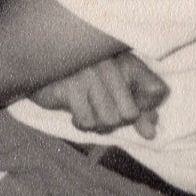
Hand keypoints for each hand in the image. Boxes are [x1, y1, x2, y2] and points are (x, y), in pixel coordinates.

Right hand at [31, 50, 169, 139]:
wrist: (38, 65)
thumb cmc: (83, 78)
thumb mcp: (116, 90)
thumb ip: (138, 111)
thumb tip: (150, 134)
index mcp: (127, 61)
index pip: (157, 90)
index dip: (148, 107)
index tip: (134, 105)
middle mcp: (111, 64)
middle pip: (130, 113)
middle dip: (117, 120)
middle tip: (103, 111)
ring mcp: (89, 75)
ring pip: (108, 120)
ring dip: (98, 123)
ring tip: (89, 111)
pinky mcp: (69, 87)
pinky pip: (86, 121)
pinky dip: (81, 123)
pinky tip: (75, 111)